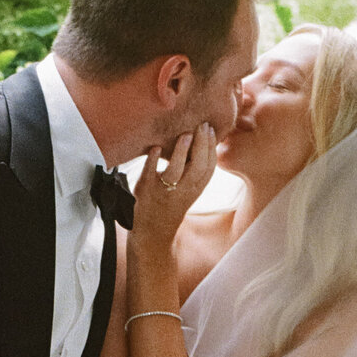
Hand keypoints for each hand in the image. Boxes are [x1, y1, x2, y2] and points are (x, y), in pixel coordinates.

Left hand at [132, 125, 217, 247]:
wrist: (153, 231)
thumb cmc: (173, 202)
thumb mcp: (189, 189)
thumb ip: (196, 170)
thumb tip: (203, 140)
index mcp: (195, 189)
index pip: (209, 167)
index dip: (212, 148)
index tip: (211, 130)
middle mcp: (182, 191)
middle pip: (197, 166)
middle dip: (202, 144)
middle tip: (201, 125)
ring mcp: (163, 191)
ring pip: (175, 171)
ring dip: (181, 151)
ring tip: (185, 134)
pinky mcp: (145, 190)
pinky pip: (149, 173)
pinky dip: (152, 160)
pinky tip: (155, 147)